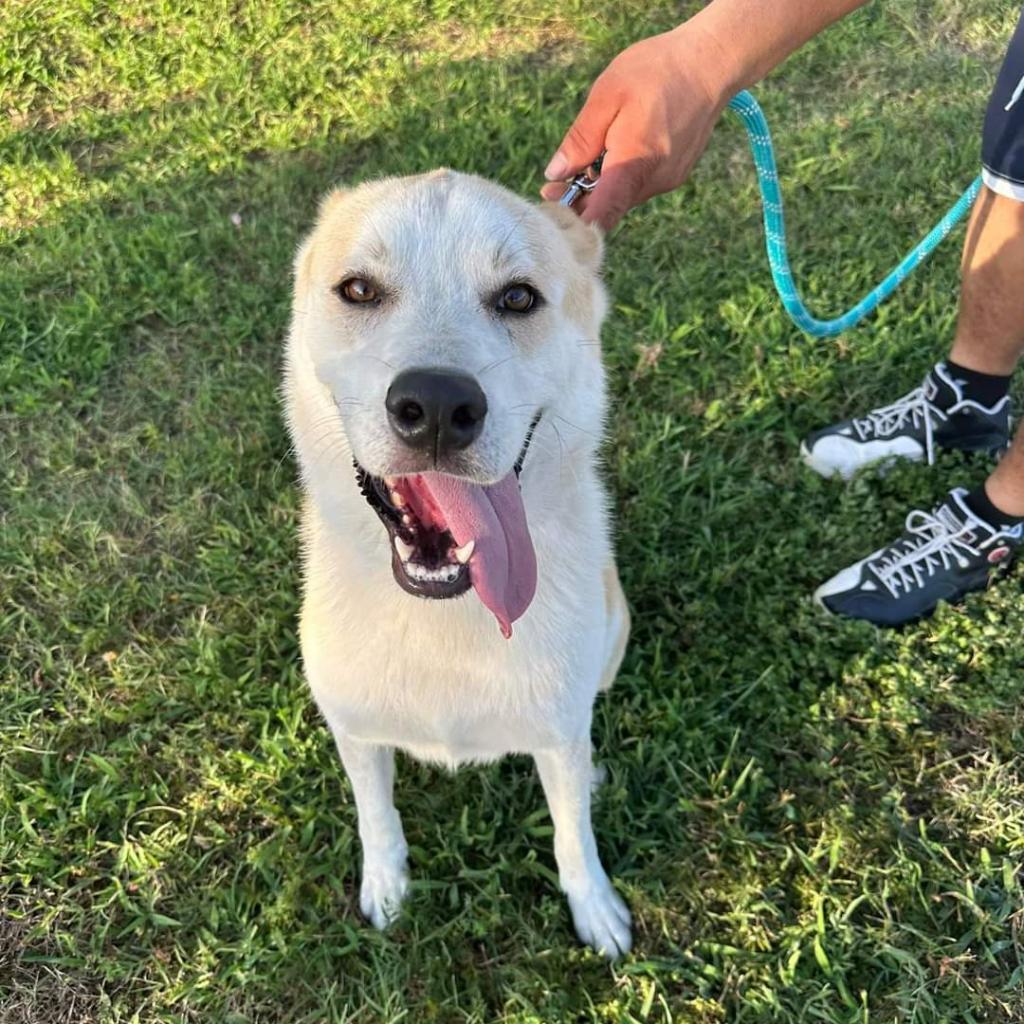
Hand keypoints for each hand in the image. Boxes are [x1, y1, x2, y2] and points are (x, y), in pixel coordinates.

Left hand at [541, 23, 732, 230]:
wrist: (710, 64)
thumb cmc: (657, 71)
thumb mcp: (607, 95)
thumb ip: (580, 140)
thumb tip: (555, 174)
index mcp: (635, 162)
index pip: (603, 213)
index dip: (575, 224)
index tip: (552, 219)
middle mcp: (654, 181)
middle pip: (609, 206)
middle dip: (579, 200)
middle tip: (552, 186)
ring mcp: (667, 181)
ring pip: (622, 196)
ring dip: (600, 187)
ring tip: (585, 160)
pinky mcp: (674, 175)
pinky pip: (638, 185)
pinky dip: (621, 177)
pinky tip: (616, 151)